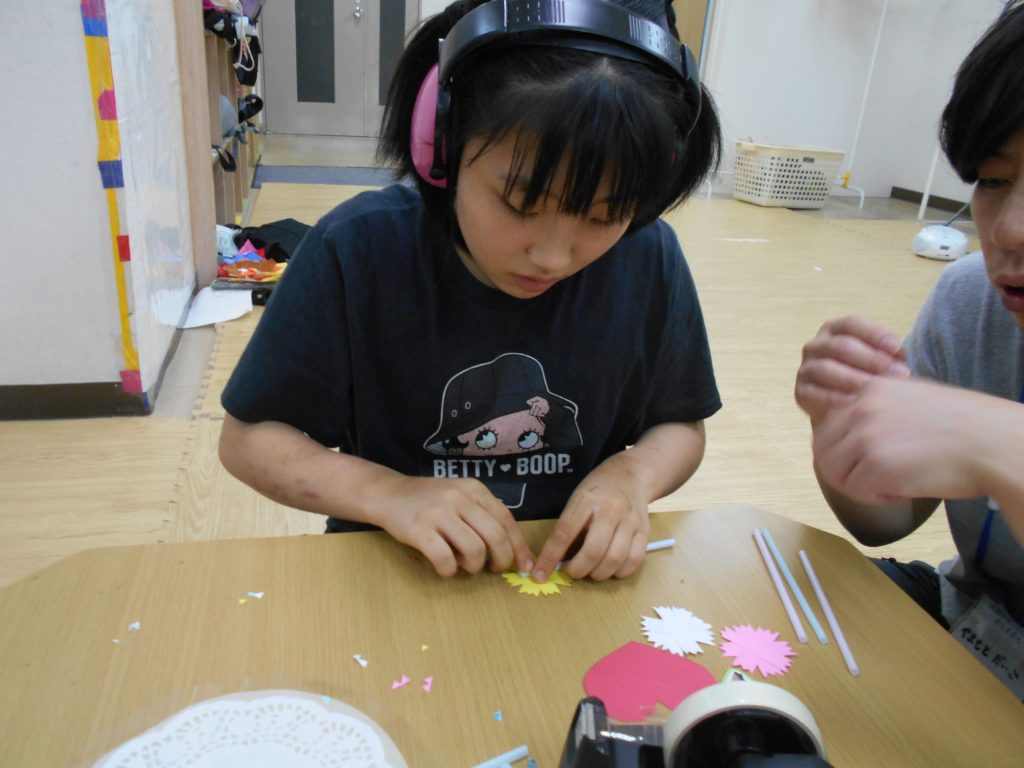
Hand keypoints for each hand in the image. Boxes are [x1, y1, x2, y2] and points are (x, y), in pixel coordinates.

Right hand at [376, 476, 533, 577]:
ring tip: (464, 565)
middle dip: (501, 560)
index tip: (525, 565)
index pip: (506, 519)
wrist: (388, 494)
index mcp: (473, 489)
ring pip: (474, 550)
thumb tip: (511, 545)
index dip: (519, 545)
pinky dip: (450, 570)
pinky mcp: (419, 530)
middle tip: (493, 569)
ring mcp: (438, 513)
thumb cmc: (429, 500)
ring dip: (474, 567)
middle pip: (495, 537)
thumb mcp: (459, 494)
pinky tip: (445, 568)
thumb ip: (482, 512)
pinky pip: (445, 559)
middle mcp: (459, 498)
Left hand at [532, 460, 649, 582]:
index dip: (550, 558)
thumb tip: (555, 561)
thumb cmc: (598, 490)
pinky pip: (634, 560)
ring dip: (598, 574)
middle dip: (578, 570)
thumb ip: (568, 527)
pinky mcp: (644, 532)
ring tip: (591, 570)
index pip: (564, 533)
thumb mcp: (577, 500)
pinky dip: (620, 572)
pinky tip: (611, 568)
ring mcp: (630, 521)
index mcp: (587, 500)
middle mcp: (611, 510)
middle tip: (572, 571)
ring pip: (615, 559)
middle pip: (594, 550)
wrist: (630, 475)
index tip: (539, 575)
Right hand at [795, 315, 909, 423]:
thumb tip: (900, 364)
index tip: (897, 349)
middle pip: (841, 346)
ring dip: (855, 379)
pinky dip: (834, 398)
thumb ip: (888, 356)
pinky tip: (854, 402)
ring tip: (878, 390)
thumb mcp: (877, 359)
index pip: (852, 324)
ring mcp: (806, 368)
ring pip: (827, 368)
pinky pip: (814, 393)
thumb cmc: (865, 375)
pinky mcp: (800, 391)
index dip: (875, 334)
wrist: (844, 405)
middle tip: (897, 374)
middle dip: (872, 359)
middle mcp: (816, 345)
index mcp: (833, 329)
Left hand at [812, 376, 994, 503]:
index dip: (843, 448)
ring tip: (892, 482)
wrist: (994, 443)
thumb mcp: (911, 399)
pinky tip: (904, 489)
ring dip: (859, 484)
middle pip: (823, 449)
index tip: (867, 458)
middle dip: (845, 469)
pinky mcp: (875, 464)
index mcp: (869, 389)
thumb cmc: (963, 427)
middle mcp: (861, 407)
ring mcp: (865, 435)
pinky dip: (876, 497)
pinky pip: (855, 490)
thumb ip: (877, 410)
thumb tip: (847, 436)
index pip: (827, 425)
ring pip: (833, 471)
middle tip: (877, 477)